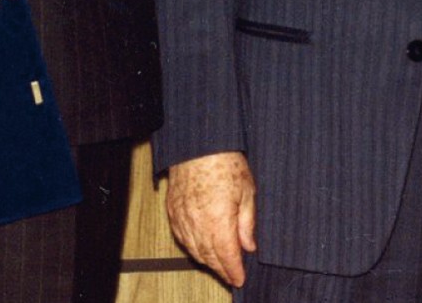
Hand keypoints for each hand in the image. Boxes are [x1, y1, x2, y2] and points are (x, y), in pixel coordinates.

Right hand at [166, 151, 257, 288]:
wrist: (199, 142)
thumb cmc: (224, 160)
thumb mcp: (247, 190)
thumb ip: (247, 222)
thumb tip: (249, 245)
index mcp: (218, 220)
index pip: (227, 257)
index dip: (234, 271)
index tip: (239, 279)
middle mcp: (198, 223)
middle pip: (209, 257)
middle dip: (221, 269)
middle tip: (231, 275)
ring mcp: (182, 217)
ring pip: (194, 250)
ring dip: (206, 260)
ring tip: (217, 264)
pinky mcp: (172, 209)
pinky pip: (181, 236)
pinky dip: (191, 246)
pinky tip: (198, 247)